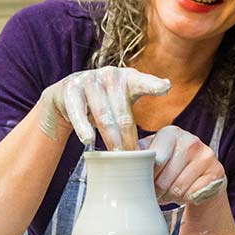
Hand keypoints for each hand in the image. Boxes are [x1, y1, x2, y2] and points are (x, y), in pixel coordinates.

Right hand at [37, 67, 169, 149]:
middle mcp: (110, 75)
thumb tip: (156, 140)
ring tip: (117, 156)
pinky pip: (78, 113)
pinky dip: (84, 128)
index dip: (154, 85)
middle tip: (134, 158)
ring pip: (103, 116)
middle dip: (128, 139)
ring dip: (110, 139)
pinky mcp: (71, 90)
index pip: (143, 82)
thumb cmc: (105, 99)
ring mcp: (89, 81)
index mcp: (128, 77)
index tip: (166, 87)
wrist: (69, 92)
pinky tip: (88, 140)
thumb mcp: (125, 99)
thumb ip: (139, 116)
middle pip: (123, 114)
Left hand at [140, 126, 226, 205]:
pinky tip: (184, 193)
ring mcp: (207, 156)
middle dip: (157, 191)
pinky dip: (185, 199)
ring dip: (170, 197)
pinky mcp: (217, 173)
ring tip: (168, 193)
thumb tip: (112, 157)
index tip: (145, 180)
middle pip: (165, 179)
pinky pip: (193, 195)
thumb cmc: (168, 165)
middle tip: (156, 193)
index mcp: (171, 132)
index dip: (149, 176)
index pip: (156, 159)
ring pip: (178, 189)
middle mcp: (191, 140)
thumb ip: (134, 155)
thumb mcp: (152, 154)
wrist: (200, 175)